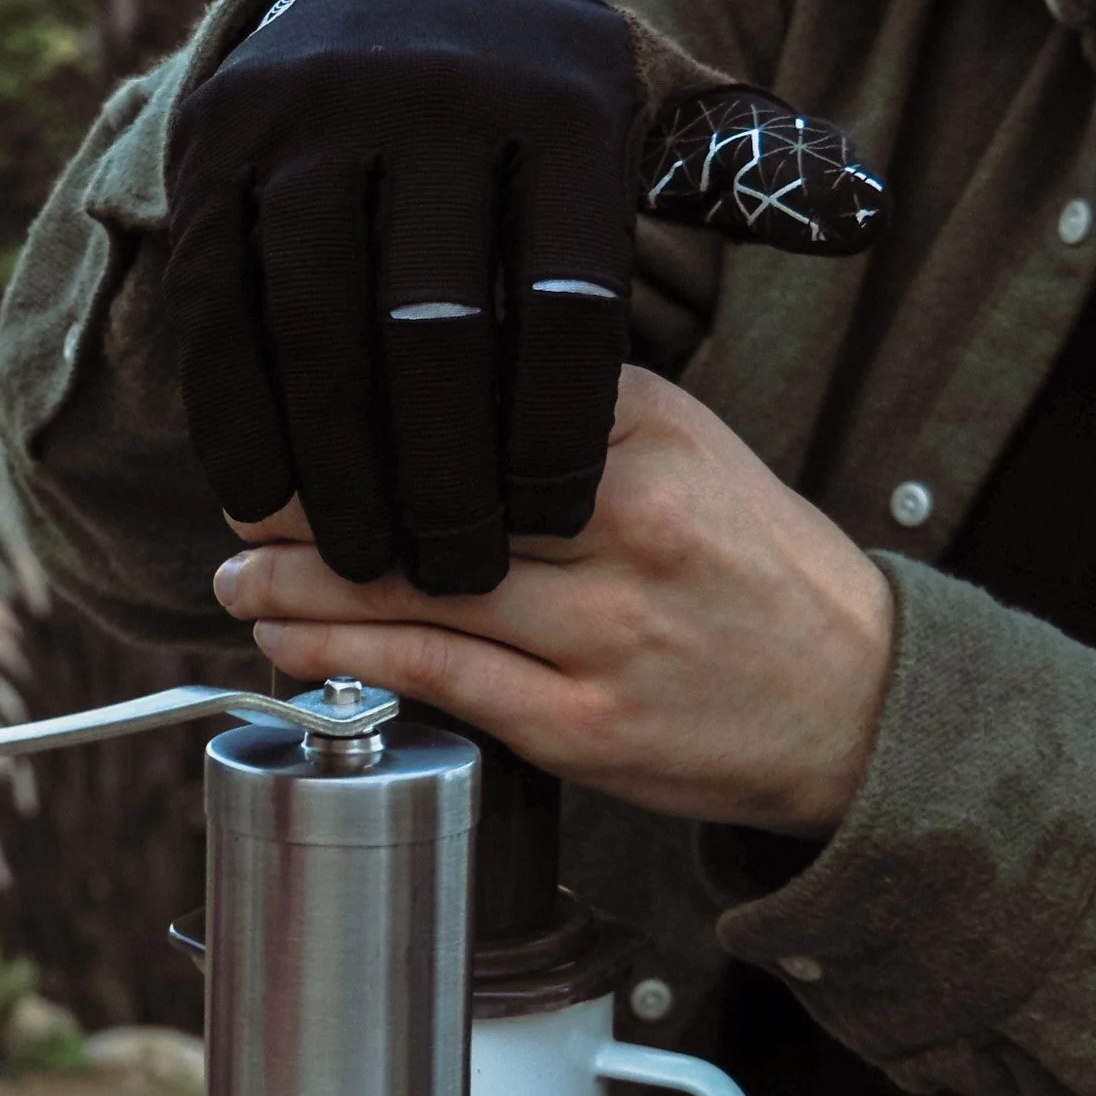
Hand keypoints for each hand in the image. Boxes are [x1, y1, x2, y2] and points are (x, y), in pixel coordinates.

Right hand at [165, 0, 883, 600]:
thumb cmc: (524, 102)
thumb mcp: (640, 106)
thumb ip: (737, 172)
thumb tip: (861, 211)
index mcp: (556, 97)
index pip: (566, 305)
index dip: (559, 435)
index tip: (560, 528)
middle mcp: (426, 95)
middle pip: (433, 335)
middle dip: (445, 480)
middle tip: (459, 573)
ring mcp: (304, 123)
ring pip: (319, 336)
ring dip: (338, 473)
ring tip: (371, 561)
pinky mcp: (211, 160)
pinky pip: (221, 319)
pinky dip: (242, 420)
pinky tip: (269, 501)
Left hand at [210, 368, 895, 835]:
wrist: (860, 703)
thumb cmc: (753, 567)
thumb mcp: (689, 444)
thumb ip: (568, 405)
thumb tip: (420, 370)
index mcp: (647, 436)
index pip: (475, 397)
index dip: (361, 406)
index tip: (292, 406)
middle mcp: (629, 526)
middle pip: (429, 495)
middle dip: (311, 500)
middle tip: (238, 494)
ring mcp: (604, 633)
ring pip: (417, 593)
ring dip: (301, 585)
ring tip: (234, 577)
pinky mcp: (582, 725)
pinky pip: (439, 679)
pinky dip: (345, 657)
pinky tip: (286, 644)